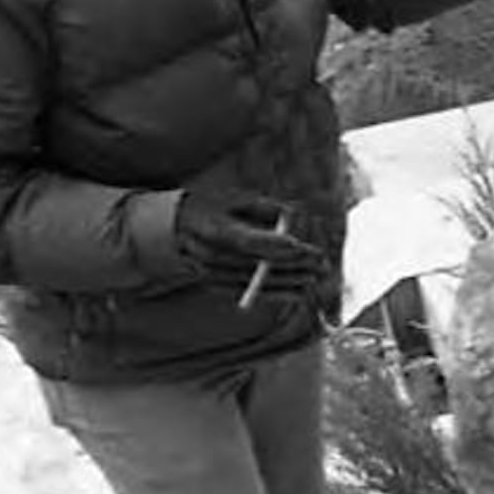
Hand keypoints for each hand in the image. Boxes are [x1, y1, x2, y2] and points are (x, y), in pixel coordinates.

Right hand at [173, 195, 324, 305]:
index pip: (246, 240)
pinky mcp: (215, 285)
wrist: (174, 228)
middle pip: (255, 264)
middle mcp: (210, 254)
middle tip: (319, 262)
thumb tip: (297, 218)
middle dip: (291, 264)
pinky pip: (250, 293)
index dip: (273, 244)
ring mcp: (211, 273)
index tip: (300, 246)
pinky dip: (275, 294)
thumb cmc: (213, 207)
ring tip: (314, 277)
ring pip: (255, 282)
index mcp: (214, 228)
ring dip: (288, 281)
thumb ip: (266, 208)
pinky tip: (298, 293)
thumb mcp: (236, 199)